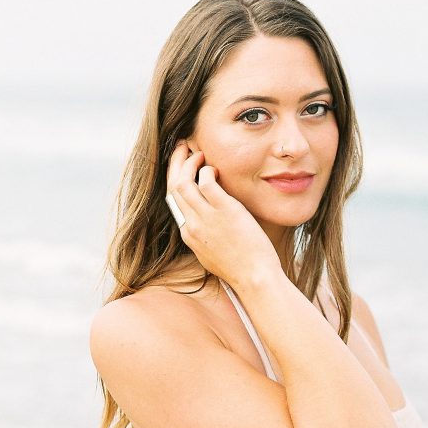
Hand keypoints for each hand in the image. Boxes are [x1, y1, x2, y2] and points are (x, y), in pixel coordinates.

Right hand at [166, 140, 280, 285]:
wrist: (254, 278)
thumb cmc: (242, 268)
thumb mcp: (214, 254)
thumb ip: (207, 237)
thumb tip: (211, 223)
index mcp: (189, 235)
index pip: (173, 202)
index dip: (175, 180)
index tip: (180, 168)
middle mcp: (192, 225)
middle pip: (173, 187)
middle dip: (175, 164)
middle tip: (182, 149)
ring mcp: (206, 217)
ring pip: (183, 182)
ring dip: (187, 162)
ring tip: (197, 152)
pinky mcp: (224, 210)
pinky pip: (206, 181)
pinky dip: (207, 170)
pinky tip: (215, 168)